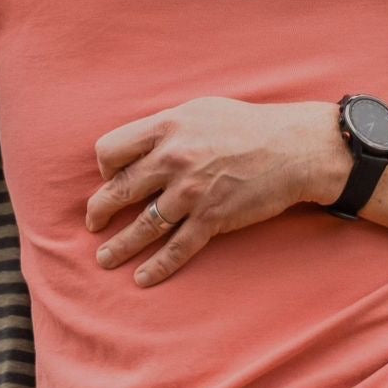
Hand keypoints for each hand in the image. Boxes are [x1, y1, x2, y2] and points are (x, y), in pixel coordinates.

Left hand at [86, 97, 347, 286]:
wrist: (294, 147)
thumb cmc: (248, 125)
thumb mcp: (202, 110)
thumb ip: (168, 127)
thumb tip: (140, 144)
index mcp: (168, 127)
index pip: (111, 150)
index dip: (106, 167)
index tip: (111, 177)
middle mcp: (174, 159)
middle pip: (119, 190)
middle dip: (100, 211)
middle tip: (94, 223)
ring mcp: (192, 191)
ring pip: (142, 226)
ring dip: (118, 246)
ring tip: (104, 259)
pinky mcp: (212, 218)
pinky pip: (176, 248)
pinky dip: (156, 267)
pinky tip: (142, 278)